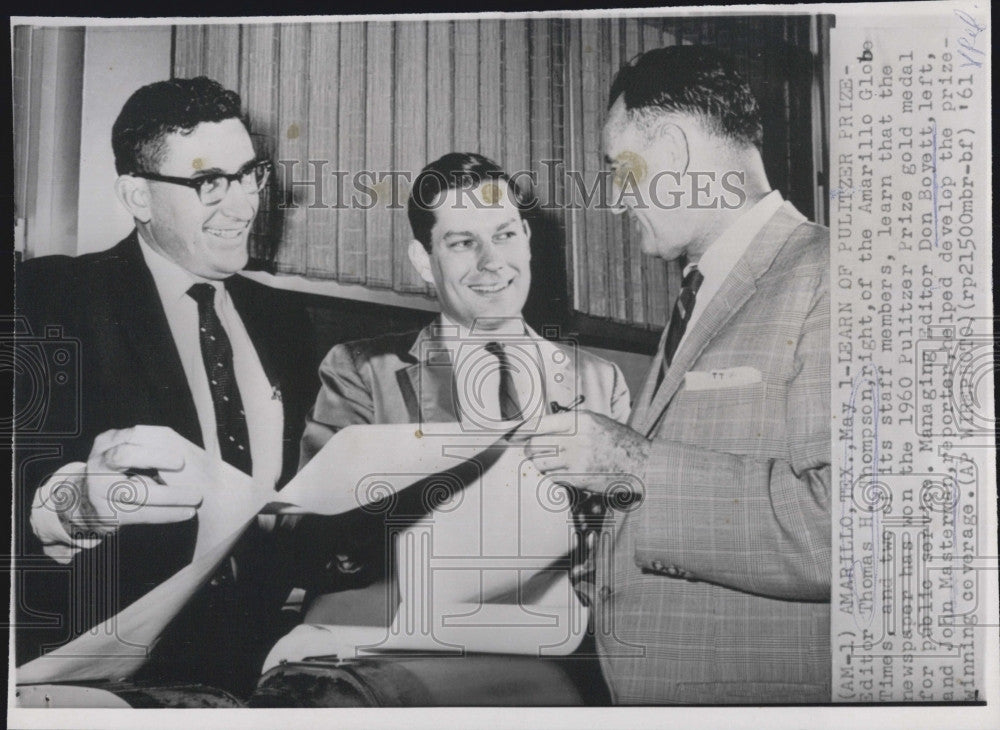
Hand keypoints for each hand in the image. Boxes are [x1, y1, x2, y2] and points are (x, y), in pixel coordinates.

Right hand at [60, 426, 204, 534]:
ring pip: (136, 491)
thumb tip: (184, 451)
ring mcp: (98, 490)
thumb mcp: (127, 451)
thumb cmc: (121, 471)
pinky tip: (187, 513)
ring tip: (196, 498)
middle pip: (123, 456)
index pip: (132, 437)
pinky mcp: (106, 514)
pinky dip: (167, 513)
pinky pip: (140, 514)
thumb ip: (149, 446)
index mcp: (106, 443)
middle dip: (155, 458)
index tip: (182, 457)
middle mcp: (98, 463)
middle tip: (184, 465)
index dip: (156, 446)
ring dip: (171, 496)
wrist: (87, 502)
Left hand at [517, 411, 649, 495]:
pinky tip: (560, 474)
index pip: (539, 424)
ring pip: (541, 463)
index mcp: (580, 420)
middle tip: (531, 453)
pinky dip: (552, 477)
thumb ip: (571, 422)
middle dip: (529, 450)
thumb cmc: (619, 442)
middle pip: (536, 445)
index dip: (523, 431)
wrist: (641, 463)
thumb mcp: (597, 421)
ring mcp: (578, 459)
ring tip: (547, 464)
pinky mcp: (580, 478)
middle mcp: (577, 438)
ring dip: (540, 465)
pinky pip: (553, 478)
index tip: (516, 435)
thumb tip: (541, 427)